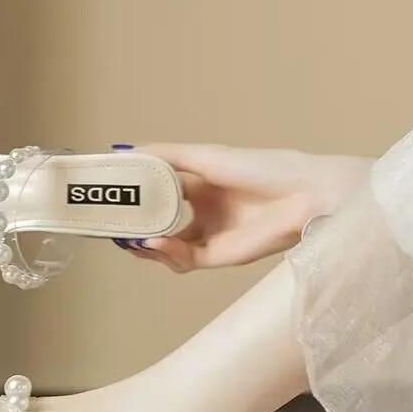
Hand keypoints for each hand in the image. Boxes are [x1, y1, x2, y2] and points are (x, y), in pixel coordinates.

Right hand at [126, 144, 370, 271]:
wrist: (304, 195)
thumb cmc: (262, 168)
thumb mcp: (207, 156)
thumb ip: (167, 156)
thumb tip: (126, 152)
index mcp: (197, 185)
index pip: (156, 193)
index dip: (133, 197)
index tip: (108, 195)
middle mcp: (199, 212)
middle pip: (157, 224)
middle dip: (133, 227)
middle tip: (110, 224)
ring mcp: (208, 236)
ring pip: (165, 247)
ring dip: (146, 243)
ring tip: (130, 236)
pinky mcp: (218, 256)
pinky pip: (183, 259)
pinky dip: (166, 251)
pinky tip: (156, 241)